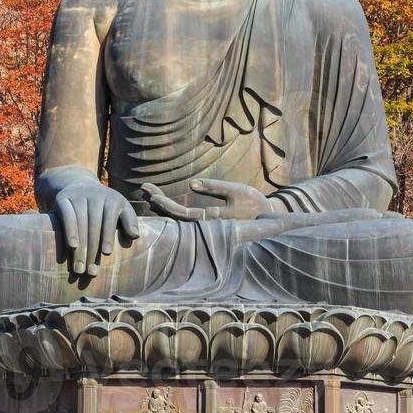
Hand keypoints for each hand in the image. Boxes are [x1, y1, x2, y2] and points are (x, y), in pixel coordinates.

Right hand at [53, 178, 138, 275]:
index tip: (106, 253)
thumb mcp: (120, 208)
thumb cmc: (105, 205)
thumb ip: (129, 221)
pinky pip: (66, 216)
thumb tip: (135, 236)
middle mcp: (95, 195)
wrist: (78, 185)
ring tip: (80, 267)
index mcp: (112, 199)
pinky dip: (69, 232)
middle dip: (92, 249)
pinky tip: (72, 247)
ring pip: (80, 223)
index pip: (110, 219)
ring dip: (80, 247)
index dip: (108, 236)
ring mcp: (78, 196)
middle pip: (94, 225)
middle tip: (90, 271)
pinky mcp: (63, 199)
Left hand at [142, 179, 283, 220]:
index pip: (181, 214)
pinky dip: (172, 210)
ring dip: (163, 207)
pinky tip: (162, 203)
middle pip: (175, 218)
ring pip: (178, 220)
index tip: (151, 192)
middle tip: (143, 188)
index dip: (165, 204)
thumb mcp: (237, 191)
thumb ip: (215, 188)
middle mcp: (206, 228)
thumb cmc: (254, 203)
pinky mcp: (208, 224)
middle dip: (159, 202)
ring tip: (148, 194)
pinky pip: (184, 220)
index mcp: (212, 221)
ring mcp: (206, 228)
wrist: (269, 220)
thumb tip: (191, 184)